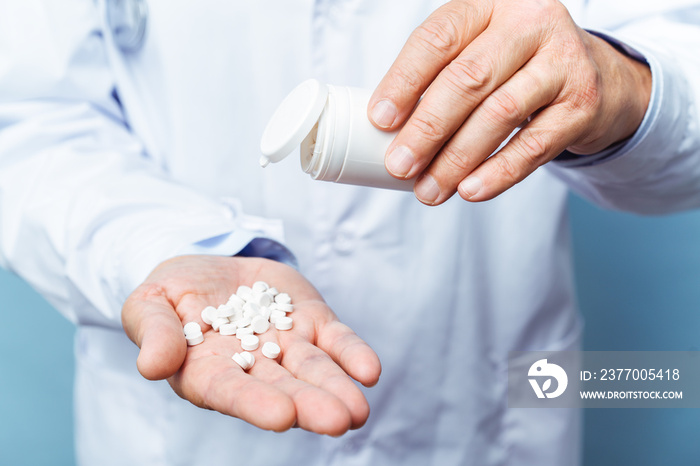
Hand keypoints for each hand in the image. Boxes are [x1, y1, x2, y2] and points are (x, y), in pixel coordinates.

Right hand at [121, 255, 380, 434]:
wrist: (207, 268)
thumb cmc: (170, 294)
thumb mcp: (148, 303)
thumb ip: (152, 331)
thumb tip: (153, 366)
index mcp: (206, 371)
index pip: (230, 391)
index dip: (254, 403)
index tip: (281, 416)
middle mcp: (251, 367)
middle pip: (282, 388)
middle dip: (309, 404)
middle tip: (337, 420)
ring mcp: (285, 345)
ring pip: (313, 370)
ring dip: (336, 388)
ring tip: (358, 411)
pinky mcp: (310, 322)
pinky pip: (335, 341)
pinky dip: (351, 354)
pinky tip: (368, 371)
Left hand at [369, 0, 651, 204]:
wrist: (598, 76)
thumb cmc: (517, 66)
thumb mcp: (478, 52)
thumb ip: (439, 78)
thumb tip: (391, 132)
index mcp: (490, 4)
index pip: (439, 38)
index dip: (404, 81)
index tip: (380, 120)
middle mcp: (530, 22)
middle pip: (468, 79)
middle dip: (427, 129)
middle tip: (400, 165)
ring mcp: (563, 60)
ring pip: (499, 114)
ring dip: (457, 159)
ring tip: (429, 190)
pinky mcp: (583, 103)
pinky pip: (533, 145)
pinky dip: (498, 173)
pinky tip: (470, 191)